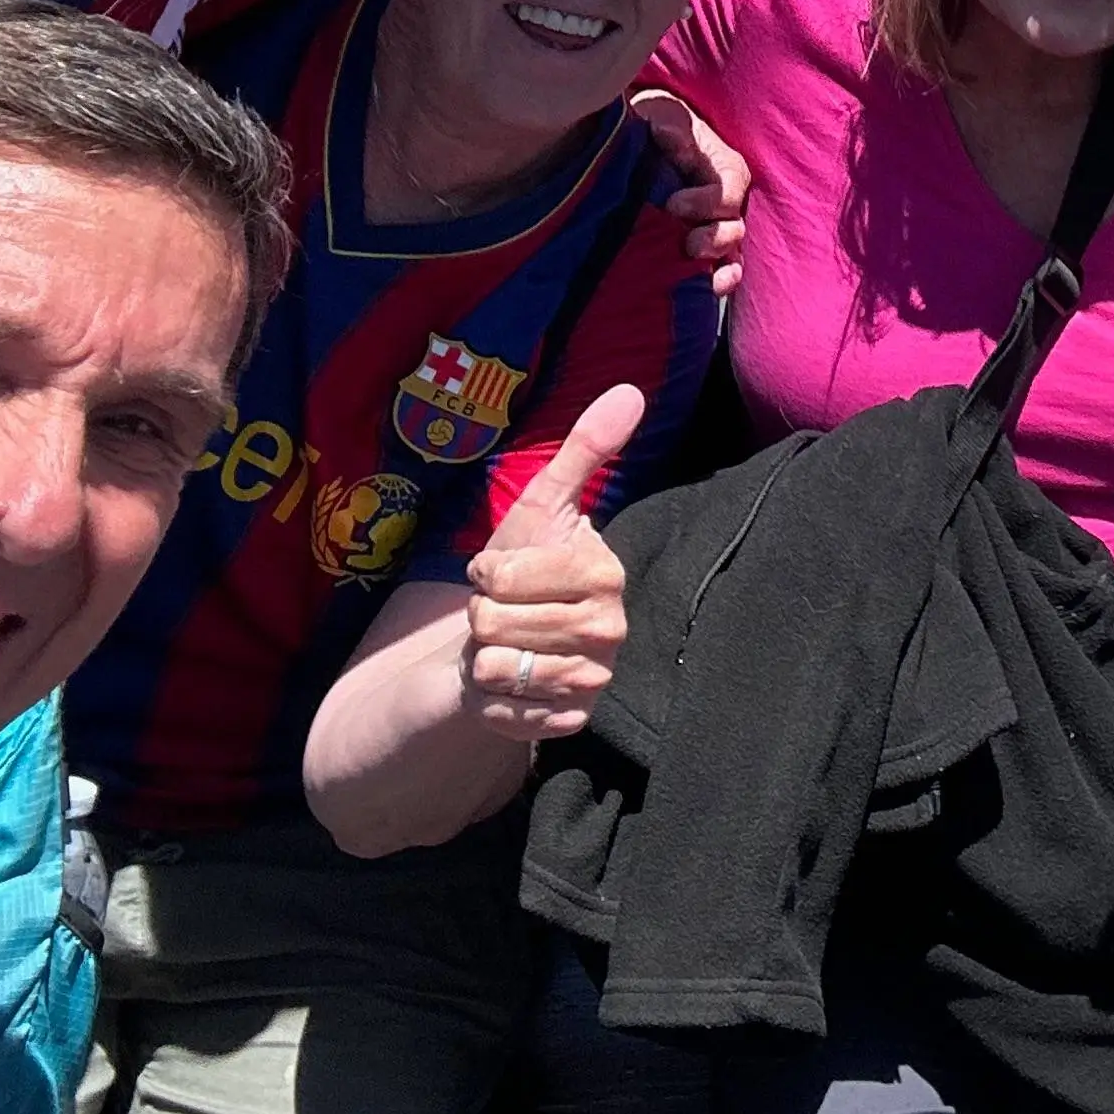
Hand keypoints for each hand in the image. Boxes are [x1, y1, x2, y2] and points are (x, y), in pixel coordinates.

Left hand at [460, 386, 641, 742]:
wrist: (512, 642)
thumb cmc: (526, 568)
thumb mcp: (543, 506)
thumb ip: (586, 450)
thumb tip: (631, 390)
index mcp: (605, 573)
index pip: (506, 577)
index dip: (486, 575)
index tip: (501, 574)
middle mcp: (610, 629)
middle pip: (495, 624)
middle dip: (482, 617)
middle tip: (504, 613)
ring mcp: (593, 679)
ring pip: (497, 667)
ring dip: (486, 658)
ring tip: (508, 645)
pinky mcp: (572, 722)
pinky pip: (503, 712)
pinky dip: (493, 698)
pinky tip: (513, 683)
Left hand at [626, 89, 747, 295]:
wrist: (634, 139)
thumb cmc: (654, 122)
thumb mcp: (662, 115)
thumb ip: (671, 125)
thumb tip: (672, 139)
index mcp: (723, 166)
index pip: (729, 188)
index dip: (707, 202)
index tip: (673, 205)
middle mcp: (724, 201)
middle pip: (734, 226)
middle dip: (715, 239)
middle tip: (688, 244)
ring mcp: (714, 227)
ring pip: (733, 253)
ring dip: (724, 268)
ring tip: (708, 280)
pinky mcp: (698, 248)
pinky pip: (719, 269)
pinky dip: (719, 281)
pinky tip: (709, 291)